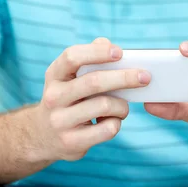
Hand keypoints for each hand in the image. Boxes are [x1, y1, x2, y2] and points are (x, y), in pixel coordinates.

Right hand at [32, 37, 150, 161]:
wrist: (42, 136)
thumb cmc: (66, 97)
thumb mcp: (68, 76)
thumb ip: (88, 58)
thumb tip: (108, 44)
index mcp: (54, 75)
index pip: (72, 57)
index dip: (97, 52)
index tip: (120, 52)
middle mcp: (53, 97)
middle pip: (94, 81)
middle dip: (124, 77)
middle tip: (145, 77)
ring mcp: (60, 121)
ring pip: (104, 105)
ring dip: (122, 105)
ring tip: (123, 106)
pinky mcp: (71, 142)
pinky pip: (107, 129)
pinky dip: (117, 123)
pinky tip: (112, 121)